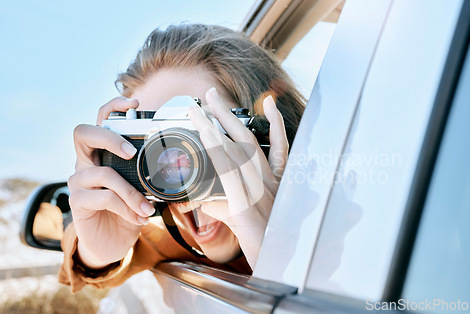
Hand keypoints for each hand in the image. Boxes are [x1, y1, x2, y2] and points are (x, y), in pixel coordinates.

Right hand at [68, 97, 154, 268]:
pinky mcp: (77, 202)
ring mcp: (78, 182)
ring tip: (146, 208)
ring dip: (130, 192)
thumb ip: (151, 175)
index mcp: (103, 154)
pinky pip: (104, 198)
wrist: (111, 243)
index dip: (113, 107)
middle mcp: (86, 163)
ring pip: (102, 174)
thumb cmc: (128, 211)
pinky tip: (138, 218)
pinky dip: (125, 208)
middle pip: (83, 133)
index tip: (135, 103)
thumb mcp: (143, 190)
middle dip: (109, 137)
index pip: (100, 120)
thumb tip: (178, 166)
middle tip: (131, 152)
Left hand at [188, 88, 288, 267]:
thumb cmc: (264, 240)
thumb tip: (192, 198)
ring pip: (236, 151)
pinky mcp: (245, 204)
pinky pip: (229, 173)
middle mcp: (268, 180)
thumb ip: (218, 203)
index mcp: (273, 180)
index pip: (274, 144)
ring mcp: (258, 190)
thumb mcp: (240, 216)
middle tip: (211, 94)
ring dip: (215, 127)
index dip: (270, 121)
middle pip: (247, 139)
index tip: (263, 102)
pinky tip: (207, 137)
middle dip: (228, 114)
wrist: (277, 263)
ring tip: (200, 109)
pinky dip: (218, 152)